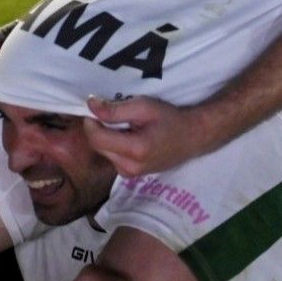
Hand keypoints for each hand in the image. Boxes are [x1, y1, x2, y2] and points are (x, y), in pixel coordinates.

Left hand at [83, 96, 203, 177]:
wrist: (191, 137)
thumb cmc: (170, 119)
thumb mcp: (144, 106)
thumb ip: (115, 109)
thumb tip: (90, 105)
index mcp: (135, 150)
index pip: (96, 138)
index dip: (90, 121)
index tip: (96, 106)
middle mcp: (130, 168)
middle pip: (97, 145)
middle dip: (99, 127)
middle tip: (113, 113)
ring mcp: (130, 174)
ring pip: (103, 151)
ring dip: (106, 136)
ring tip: (125, 124)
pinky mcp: (130, 175)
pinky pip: (111, 156)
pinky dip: (114, 144)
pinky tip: (129, 136)